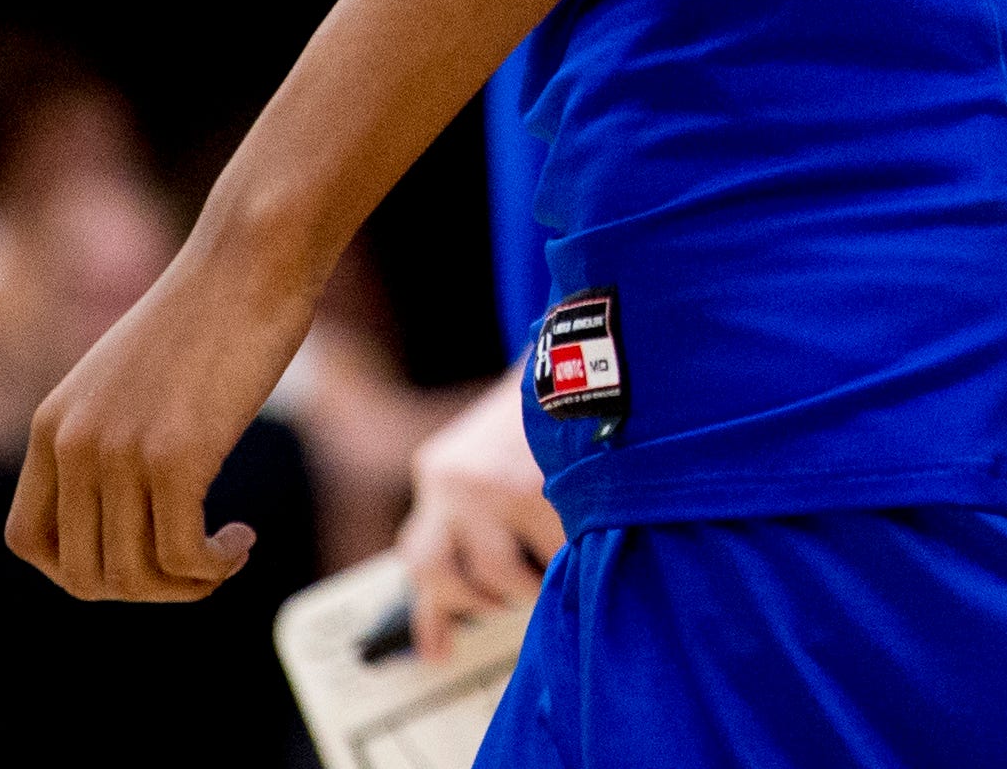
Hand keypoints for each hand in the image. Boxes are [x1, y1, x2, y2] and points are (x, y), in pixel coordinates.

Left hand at [3, 236, 311, 601]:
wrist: (252, 259)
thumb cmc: (212, 314)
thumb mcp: (131, 379)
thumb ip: (112, 435)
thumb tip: (130, 509)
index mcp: (51, 426)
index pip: (29, 542)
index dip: (80, 571)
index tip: (141, 556)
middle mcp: (73, 444)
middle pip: (82, 575)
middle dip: (144, 590)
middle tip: (197, 565)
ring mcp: (120, 451)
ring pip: (132, 575)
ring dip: (186, 585)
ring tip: (226, 556)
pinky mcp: (176, 456)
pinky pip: (182, 555)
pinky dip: (213, 566)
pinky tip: (241, 540)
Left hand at [398, 368, 559, 661]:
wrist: (588, 351)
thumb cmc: (547, 413)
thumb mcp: (492, 455)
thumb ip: (474, 512)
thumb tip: (470, 596)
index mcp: (439, 470)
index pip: (418, 555)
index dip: (430, 611)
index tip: (438, 654)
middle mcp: (455, 482)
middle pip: (446, 577)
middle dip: (480, 602)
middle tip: (510, 599)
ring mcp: (495, 488)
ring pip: (500, 578)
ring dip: (528, 588)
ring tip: (553, 569)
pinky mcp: (542, 492)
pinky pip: (551, 559)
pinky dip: (566, 563)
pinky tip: (582, 544)